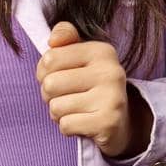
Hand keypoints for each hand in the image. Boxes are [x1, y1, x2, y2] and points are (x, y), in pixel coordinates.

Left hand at [36, 20, 152, 158]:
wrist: (120, 122)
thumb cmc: (91, 86)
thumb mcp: (81, 57)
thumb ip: (65, 38)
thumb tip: (53, 39)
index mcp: (102, 51)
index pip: (50, 58)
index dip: (44, 72)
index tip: (60, 76)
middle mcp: (110, 71)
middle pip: (50, 84)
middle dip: (49, 95)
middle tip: (66, 97)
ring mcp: (111, 98)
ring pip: (56, 107)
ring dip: (59, 113)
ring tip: (75, 110)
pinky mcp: (108, 123)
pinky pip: (66, 125)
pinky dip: (68, 127)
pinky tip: (82, 123)